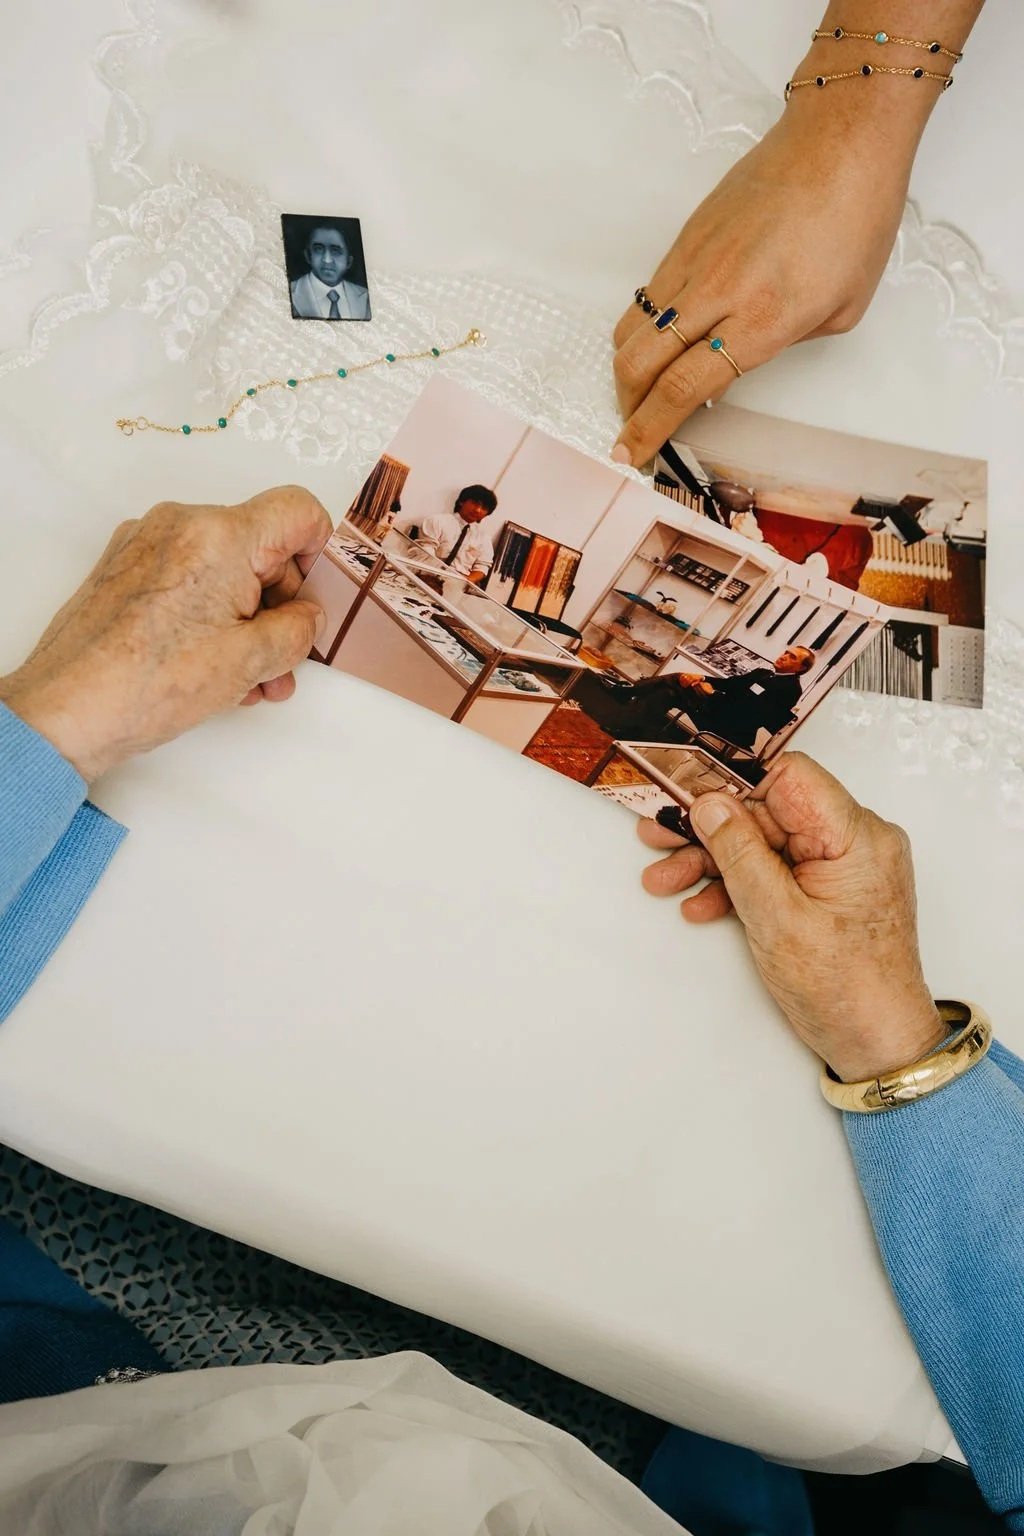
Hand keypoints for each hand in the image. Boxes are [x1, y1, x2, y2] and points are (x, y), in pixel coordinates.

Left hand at [0, 487, 330, 781]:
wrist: (67, 710)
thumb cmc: (146, 685)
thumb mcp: (250, 662)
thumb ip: (299, 631)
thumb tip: (308, 618)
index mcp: (220, 535)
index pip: (299, 510)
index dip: (320, 555)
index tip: (314, 598)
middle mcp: (182, 524)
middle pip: (262, 546)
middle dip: (282, 606)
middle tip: (283, 662)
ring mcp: (149, 542)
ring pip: (227, 568)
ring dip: (249, 620)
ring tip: (251, 679)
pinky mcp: (128, 565)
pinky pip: (191, 577)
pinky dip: (212, 615)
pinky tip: (213, 665)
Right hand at [611, 99, 917, 465]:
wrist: (839, 139)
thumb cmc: (855, 218)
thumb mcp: (842, 309)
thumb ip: (784, 343)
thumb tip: (743, 357)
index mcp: (762, 320)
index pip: (682, 389)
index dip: (651, 430)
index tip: (635, 455)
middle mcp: (718, 294)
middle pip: (640, 365)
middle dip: (627, 408)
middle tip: (632, 431)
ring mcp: (694, 263)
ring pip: (632, 331)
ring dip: (628, 372)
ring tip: (640, 391)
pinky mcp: (684, 238)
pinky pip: (647, 298)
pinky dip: (642, 331)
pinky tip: (659, 343)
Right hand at [639, 753, 944, 1081]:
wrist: (878, 1044)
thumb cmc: (847, 991)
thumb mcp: (777, 918)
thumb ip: (740, 853)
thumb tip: (711, 804)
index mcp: (856, 836)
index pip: (789, 777)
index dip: (732, 782)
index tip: (685, 794)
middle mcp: (856, 841)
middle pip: (769, 811)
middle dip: (711, 828)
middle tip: (659, 836)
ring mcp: (843, 866)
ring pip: (766, 842)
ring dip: (715, 860)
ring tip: (667, 878)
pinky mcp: (830, 889)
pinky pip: (777, 869)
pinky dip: (740, 884)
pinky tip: (703, 903)